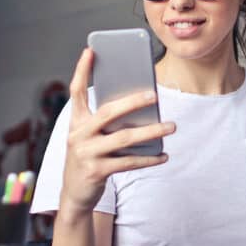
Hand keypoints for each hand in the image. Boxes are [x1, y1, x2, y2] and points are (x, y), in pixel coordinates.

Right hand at [59, 48, 175, 215]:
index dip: (81, 70)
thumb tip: (141, 107)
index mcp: (76, 121)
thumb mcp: (90, 137)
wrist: (74, 194)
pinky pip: (128, 162)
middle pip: (108, 112)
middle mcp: (78, 134)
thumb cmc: (89, 157)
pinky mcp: (96, 171)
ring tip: (171, 126)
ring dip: (151, 131)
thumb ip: (106, 122)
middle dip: (132, 102)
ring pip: (124, 138)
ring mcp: (86, 153)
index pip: (76, 91)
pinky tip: (163, 155)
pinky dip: (148, 159)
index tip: (90, 51)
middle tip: (154, 95)